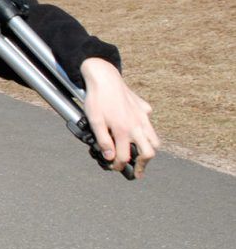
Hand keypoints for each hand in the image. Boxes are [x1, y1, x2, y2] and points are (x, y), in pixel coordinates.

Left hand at [80, 58, 159, 178]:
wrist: (104, 77)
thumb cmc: (97, 99)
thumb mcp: (94, 121)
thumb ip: (103, 141)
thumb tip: (110, 157)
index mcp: (123, 130)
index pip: (125, 157)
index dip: (119, 166)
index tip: (114, 168)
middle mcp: (137, 125)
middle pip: (148, 152)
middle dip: (143, 165)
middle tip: (136, 171)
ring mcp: (143, 116)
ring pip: (154, 139)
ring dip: (148, 150)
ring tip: (140, 156)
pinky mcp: (144, 108)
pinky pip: (149, 123)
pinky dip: (147, 131)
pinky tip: (137, 131)